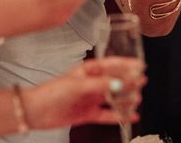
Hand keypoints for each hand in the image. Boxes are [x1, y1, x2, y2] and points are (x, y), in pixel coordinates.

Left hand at [25, 57, 145, 128]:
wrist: (38, 111)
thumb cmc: (52, 92)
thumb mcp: (78, 85)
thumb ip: (100, 85)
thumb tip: (119, 84)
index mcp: (87, 71)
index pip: (110, 65)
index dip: (125, 64)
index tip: (139, 65)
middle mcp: (90, 83)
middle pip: (114, 80)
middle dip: (129, 80)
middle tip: (142, 80)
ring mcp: (90, 98)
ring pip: (113, 97)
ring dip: (125, 98)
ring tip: (138, 98)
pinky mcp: (88, 113)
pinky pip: (108, 114)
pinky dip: (119, 115)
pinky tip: (130, 115)